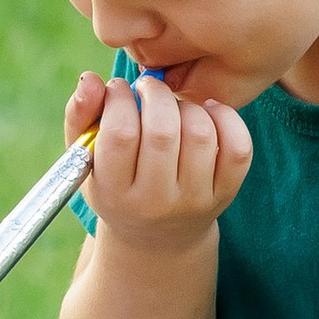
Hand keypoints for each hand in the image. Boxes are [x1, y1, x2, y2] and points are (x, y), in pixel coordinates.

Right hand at [65, 70, 251, 256]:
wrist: (157, 239)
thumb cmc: (116, 185)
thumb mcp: (87, 160)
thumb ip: (80, 115)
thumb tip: (91, 79)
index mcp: (114, 193)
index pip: (120, 134)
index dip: (120, 98)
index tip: (119, 89)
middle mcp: (155, 203)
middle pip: (163, 132)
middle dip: (156, 94)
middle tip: (148, 89)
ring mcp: (194, 201)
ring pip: (200, 134)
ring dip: (187, 105)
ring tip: (173, 106)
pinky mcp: (226, 195)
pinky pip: (238, 147)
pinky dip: (225, 118)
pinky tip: (206, 113)